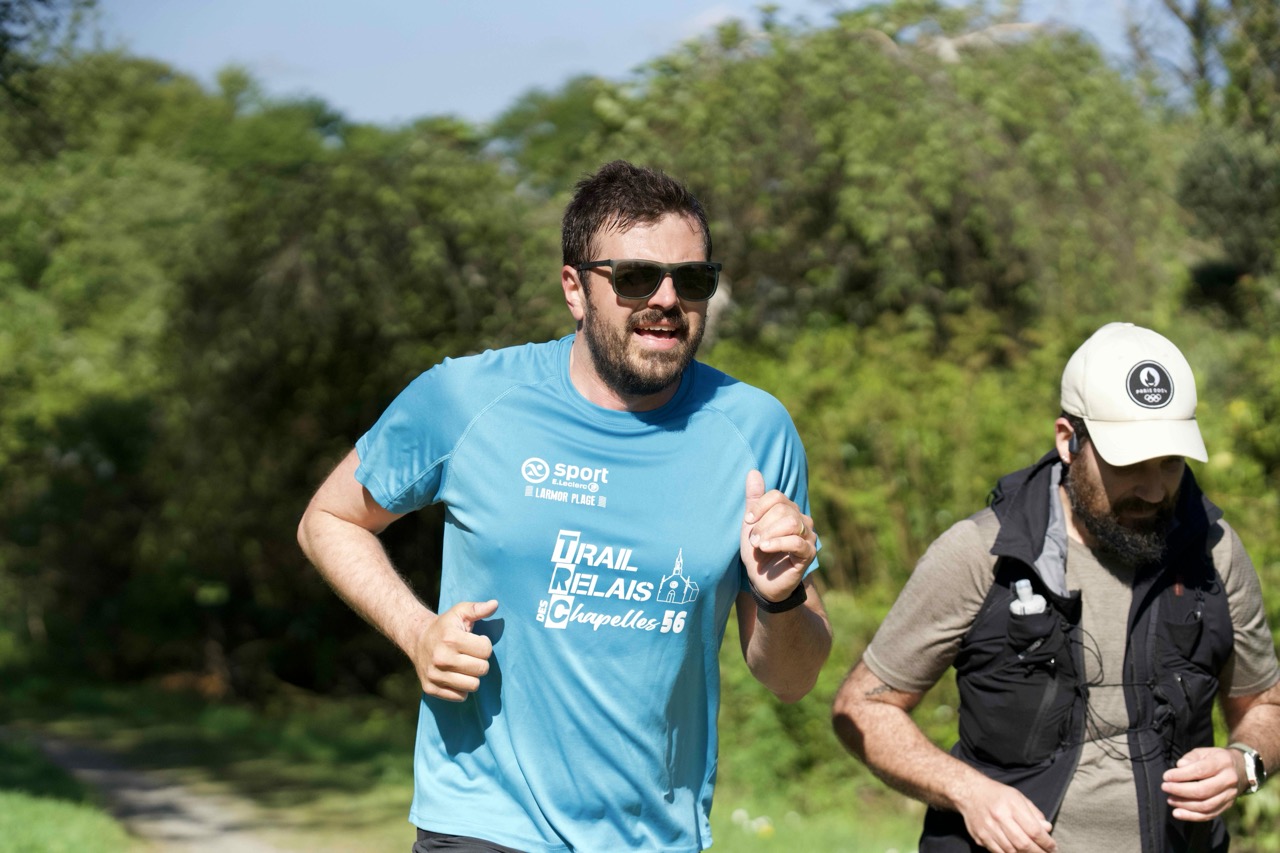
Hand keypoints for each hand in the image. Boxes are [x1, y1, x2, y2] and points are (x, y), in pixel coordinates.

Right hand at [412, 599, 497, 701]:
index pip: (486, 650)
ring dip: (472, 677)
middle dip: (480, 662)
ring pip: (473, 686)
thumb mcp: (460, 612)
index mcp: (451, 638)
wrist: (417, 639)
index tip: (475, 641)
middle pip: (482, 669)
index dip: (484, 645)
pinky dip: (462, 689)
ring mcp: (434, 675)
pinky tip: (455, 676)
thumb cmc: (445, 626)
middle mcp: (441, 658)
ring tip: (464, 666)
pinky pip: (460, 697)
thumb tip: (495, 604)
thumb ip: (477, 608)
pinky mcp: (430, 688)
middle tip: (470, 655)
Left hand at [740, 470, 814, 603]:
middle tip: (753, 539)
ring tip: (758, 545)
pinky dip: (778, 543)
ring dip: (769, 533)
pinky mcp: (809, 554)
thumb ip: (753, 500)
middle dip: (763, 523)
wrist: (761, 581)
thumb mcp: (751, 524)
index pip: (777, 496)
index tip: (747, 520)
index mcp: (788, 510)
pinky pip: (797, 542)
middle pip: (784, 509)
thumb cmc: (757, 551)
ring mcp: (808, 536)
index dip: (760, 506)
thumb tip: (753, 472)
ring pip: (792, 523)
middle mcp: (802, 520)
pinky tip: (766, 548)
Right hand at [958, 777, 1055, 852]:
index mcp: (1011, 805)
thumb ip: (1034, 813)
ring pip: (1011, 851)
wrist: (969, 792)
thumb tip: (1047, 829)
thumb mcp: (1018, 797)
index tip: (1053, 847)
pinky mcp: (980, 837)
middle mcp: (999, 817)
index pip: (1034, 830)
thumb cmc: (997, 795)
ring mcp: (988, 829)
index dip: (1046, 842)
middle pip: (1023, 843)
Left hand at [1162, 747, 1241, 820]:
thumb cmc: (1214, 759)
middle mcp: (1229, 780)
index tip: (1166, 777)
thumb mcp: (1203, 752)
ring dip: (1184, 805)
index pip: (1199, 771)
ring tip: (1170, 799)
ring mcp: (1230, 795)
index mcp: (1222, 763)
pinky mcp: (1227, 806)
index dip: (1180, 775)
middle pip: (1203, 790)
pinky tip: (1177, 813)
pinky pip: (1209, 815)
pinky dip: (1192, 816)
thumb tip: (1179, 766)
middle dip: (1180, 791)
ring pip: (1206, 805)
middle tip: (1165, 787)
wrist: (1239, 769)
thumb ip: (1190, 758)